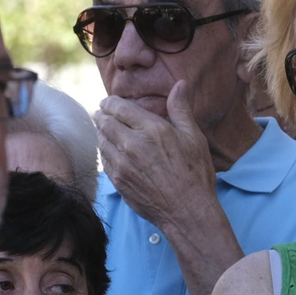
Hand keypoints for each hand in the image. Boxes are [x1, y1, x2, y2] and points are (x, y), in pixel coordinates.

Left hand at [95, 80, 218, 229]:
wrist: (187, 211)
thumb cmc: (195, 173)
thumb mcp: (194, 137)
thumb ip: (181, 109)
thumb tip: (180, 84)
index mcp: (152, 129)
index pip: (119, 108)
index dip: (111, 102)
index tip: (108, 101)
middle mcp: (132, 145)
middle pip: (105, 122)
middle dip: (101, 114)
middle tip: (101, 112)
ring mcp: (121, 164)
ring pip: (101, 141)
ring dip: (100, 132)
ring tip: (102, 128)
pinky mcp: (118, 181)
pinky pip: (103, 160)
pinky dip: (103, 150)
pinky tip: (108, 149)